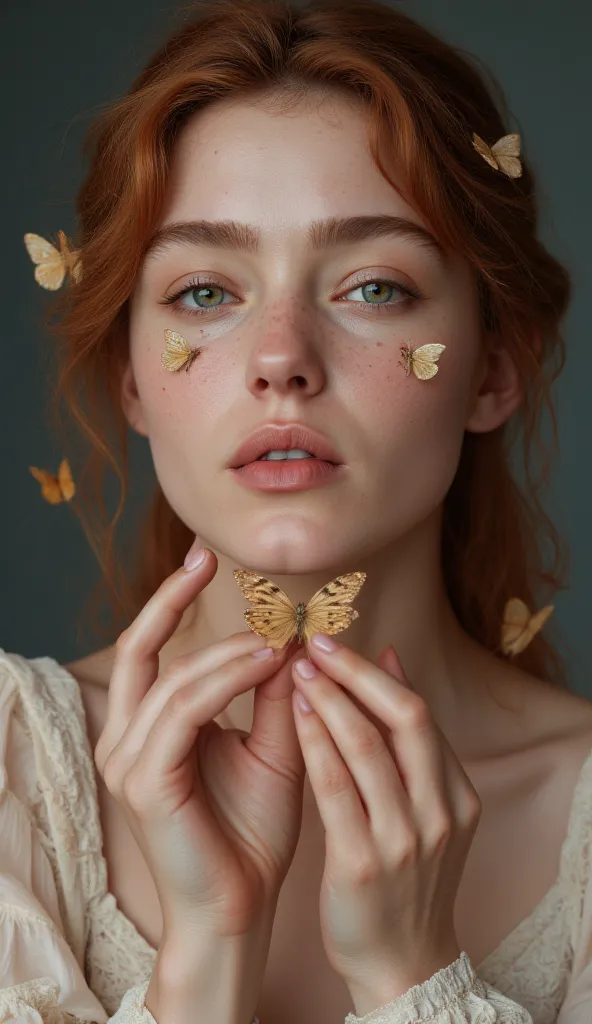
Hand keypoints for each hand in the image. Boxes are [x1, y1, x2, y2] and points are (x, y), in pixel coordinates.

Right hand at [94, 546, 305, 948]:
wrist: (241, 908)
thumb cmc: (253, 832)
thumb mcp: (271, 746)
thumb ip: (273, 693)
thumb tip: (293, 634)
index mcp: (147, 729)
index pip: (148, 648)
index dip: (169, 599)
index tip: (205, 559)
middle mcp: (126, 740)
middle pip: (143, 649)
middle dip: (176, 600)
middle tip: (218, 566)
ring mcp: (128, 762)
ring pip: (175, 678)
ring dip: (230, 650)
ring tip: (278, 637)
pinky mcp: (145, 784)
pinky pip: (183, 713)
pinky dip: (226, 681)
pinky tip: (267, 663)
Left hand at [290, 635, 480, 1014]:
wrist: (398, 961)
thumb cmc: (400, 876)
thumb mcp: (421, 808)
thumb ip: (405, 741)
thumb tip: (389, 658)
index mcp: (457, 795)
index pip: (420, 714)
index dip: (376, 673)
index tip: (337, 643)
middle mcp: (439, 812)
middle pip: (406, 717)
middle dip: (357, 673)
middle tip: (316, 643)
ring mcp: (405, 839)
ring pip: (368, 746)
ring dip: (330, 699)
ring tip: (297, 669)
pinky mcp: (362, 863)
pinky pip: (336, 787)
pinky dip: (315, 742)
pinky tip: (292, 715)